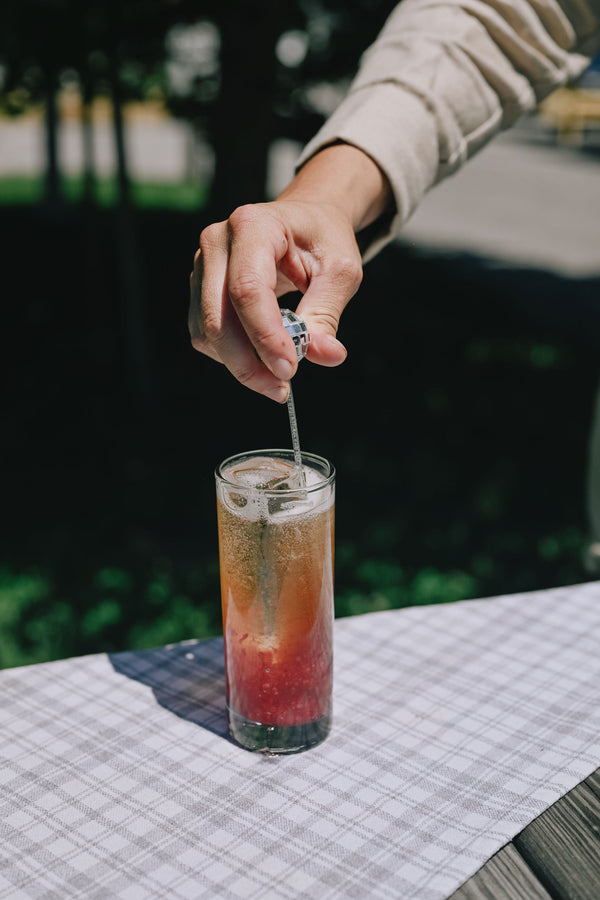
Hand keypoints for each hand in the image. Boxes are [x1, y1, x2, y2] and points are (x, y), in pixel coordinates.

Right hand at [189, 143, 390, 400]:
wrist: (304, 223)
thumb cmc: (323, 241)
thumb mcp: (341, 271)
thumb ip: (328, 314)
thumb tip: (325, 356)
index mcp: (253, 225)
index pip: (248, 289)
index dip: (265, 336)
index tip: (289, 370)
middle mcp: (217, 242)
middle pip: (219, 317)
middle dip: (249, 363)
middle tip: (281, 388)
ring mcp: (202, 266)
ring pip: (207, 332)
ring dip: (240, 365)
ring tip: (277, 379)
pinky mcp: (199, 289)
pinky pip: (205, 335)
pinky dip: (230, 357)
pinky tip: (260, 360)